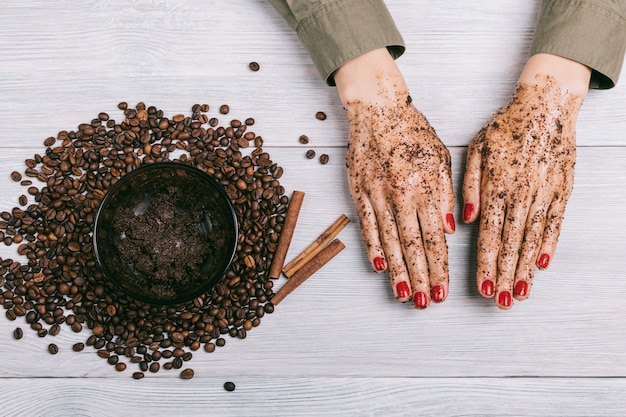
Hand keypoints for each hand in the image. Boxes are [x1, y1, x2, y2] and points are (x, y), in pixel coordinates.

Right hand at [334, 49, 454, 308]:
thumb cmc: (412, 129)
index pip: (435, 236)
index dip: (439, 267)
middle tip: (424, 303)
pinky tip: (378, 267)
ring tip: (402, 295)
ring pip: (389, 241)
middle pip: (413, 245)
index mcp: (425, 186)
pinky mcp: (358, 191)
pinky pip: (366, 225)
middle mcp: (401, 195)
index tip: (443, 291)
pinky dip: (372, 247)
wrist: (376, 108)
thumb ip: (445, 193)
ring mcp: (377, 195)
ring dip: (397, 270)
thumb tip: (450, 228)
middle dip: (420, 277)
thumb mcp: (440, 156)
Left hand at [462, 54, 590, 308]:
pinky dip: (549, 244)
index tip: (482, 288)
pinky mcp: (562, 189)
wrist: (545, 104)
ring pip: (532, 238)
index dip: (485, 264)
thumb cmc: (505, 126)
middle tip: (502, 303)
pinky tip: (543, 264)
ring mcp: (543, 192)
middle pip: (510, 243)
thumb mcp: (477, 149)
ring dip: (525, 268)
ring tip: (521, 293)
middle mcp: (519, 193)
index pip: (488, 234)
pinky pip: (555, 222)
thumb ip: (469, 186)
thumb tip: (463, 221)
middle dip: (504, 275)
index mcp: (495, 185)